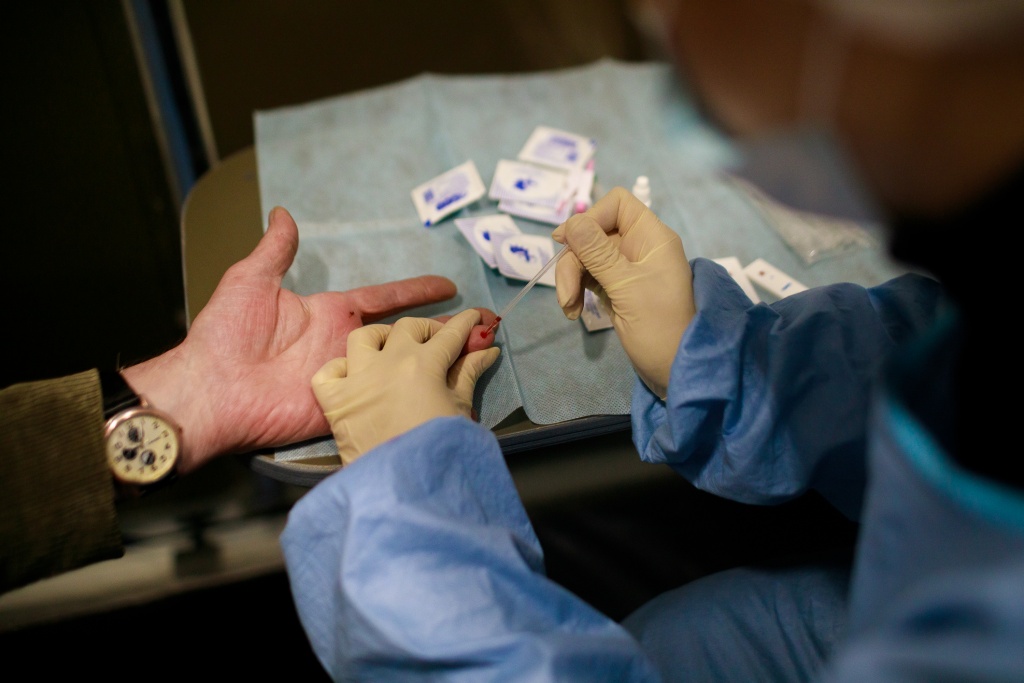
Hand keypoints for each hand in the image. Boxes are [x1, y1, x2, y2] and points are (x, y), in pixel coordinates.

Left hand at [123, 206, 495, 473]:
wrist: (212, 390)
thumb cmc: (226, 335)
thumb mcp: (251, 281)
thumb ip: (276, 250)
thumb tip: (282, 213)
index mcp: (330, 314)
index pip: (384, 300)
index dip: (415, 292)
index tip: (448, 286)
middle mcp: (346, 345)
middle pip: (406, 333)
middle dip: (446, 327)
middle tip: (485, 321)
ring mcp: (352, 378)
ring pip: (406, 365)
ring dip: (442, 357)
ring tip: (482, 347)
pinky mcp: (349, 407)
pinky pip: (388, 399)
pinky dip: (418, 393)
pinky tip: (448, 389)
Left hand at [311, 309, 500, 464]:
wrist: (404, 490)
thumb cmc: (440, 450)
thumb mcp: (460, 410)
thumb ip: (469, 374)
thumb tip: (487, 349)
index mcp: (424, 364)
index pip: (449, 333)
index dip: (466, 323)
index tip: (477, 318)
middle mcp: (387, 362)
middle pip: (408, 327)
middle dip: (429, 328)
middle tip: (441, 341)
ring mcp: (357, 379)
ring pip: (365, 337)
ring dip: (383, 336)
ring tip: (395, 348)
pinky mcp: (334, 402)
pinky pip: (329, 373)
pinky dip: (340, 370)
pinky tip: (355, 377)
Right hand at [552, 186, 693, 398]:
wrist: (674, 371)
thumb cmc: (660, 327)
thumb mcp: (627, 287)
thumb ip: (598, 253)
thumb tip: (571, 223)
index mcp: (652, 238)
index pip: (617, 205)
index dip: (590, 218)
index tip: (567, 242)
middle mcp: (639, 247)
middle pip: (593, 233)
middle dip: (574, 261)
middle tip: (566, 294)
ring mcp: (626, 269)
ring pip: (585, 257)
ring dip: (570, 279)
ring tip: (568, 308)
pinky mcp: (615, 289)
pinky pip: (587, 277)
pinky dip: (576, 291)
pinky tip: (572, 311)